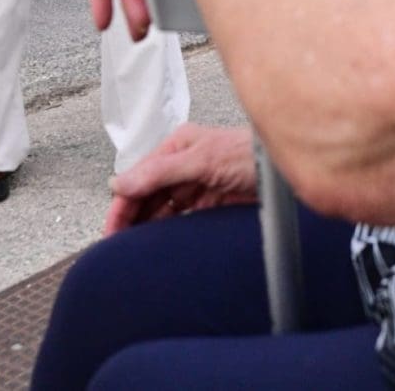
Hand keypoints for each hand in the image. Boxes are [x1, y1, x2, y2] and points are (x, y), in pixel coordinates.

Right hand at [105, 124, 257, 234]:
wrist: (282, 173)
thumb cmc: (251, 153)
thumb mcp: (202, 160)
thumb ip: (160, 172)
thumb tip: (120, 182)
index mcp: (177, 147)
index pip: (138, 177)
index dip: (122, 203)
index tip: (112, 228)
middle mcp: (183, 164)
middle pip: (147, 194)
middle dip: (130, 217)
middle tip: (117, 243)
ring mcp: (195, 185)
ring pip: (161, 209)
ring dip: (146, 226)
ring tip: (133, 248)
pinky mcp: (208, 204)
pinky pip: (179, 220)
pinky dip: (167, 231)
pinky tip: (159, 243)